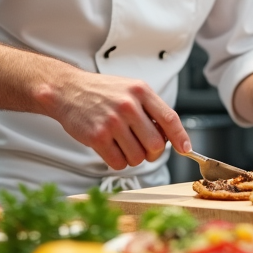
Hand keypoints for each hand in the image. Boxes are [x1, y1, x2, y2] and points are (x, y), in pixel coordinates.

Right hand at [39, 70, 191, 169]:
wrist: (67, 90)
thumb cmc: (100, 92)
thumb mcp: (130, 89)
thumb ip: (151, 108)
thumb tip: (171, 135)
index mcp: (140, 91)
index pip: (170, 118)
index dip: (180, 137)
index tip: (185, 149)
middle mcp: (128, 105)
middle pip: (155, 144)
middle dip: (152, 152)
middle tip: (143, 147)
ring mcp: (112, 122)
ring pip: (137, 157)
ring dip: (133, 157)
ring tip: (121, 143)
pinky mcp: (97, 137)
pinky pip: (118, 163)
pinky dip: (117, 161)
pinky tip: (110, 148)